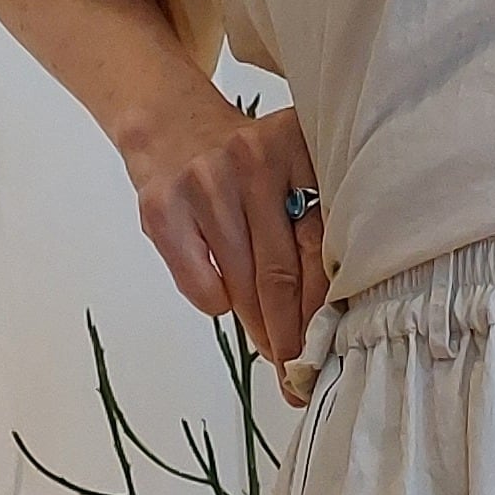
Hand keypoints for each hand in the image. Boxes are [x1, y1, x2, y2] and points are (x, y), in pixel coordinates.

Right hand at [122, 85, 327, 378]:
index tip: (330, 349)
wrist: (169, 124)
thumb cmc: (238, 166)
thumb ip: (310, 222)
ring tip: (272, 350)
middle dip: (292, 334)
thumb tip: (327, 318)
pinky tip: (223, 298)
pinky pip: (202, 285)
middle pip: (282, 272)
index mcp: (295, 148)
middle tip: (300, 370)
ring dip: (260, 329)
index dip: (326, 308)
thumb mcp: (286, 171)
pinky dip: (217, 304)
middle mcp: (252, 160)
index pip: (320, 246)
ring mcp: (204, 182)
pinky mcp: (164, 207)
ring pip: (242, 284)